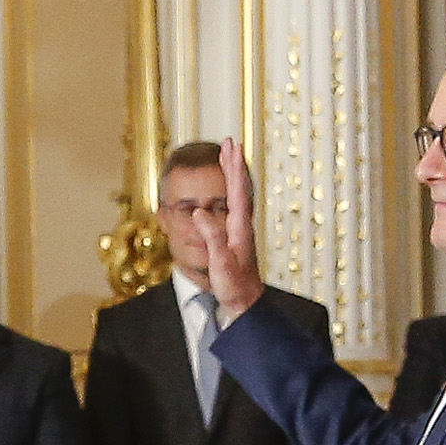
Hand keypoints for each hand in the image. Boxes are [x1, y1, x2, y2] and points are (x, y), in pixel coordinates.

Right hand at [203, 140, 266, 323]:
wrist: (246, 302)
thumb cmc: (234, 285)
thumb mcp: (220, 263)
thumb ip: (212, 237)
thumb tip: (199, 212)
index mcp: (239, 227)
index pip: (236, 190)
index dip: (232, 167)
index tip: (230, 146)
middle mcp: (242, 224)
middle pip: (238, 186)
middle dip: (233, 163)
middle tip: (229, 142)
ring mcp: (240, 229)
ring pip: (236, 194)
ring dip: (232, 174)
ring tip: (227, 158)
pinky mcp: (235, 236)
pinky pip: (231, 205)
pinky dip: (228, 190)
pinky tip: (225, 189)